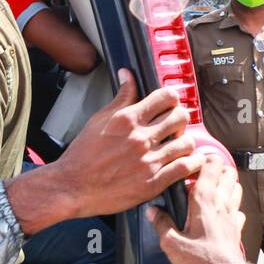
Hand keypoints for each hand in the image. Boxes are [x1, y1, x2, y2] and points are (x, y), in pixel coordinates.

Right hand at [50, 70, 202, 217]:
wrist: (72, 187)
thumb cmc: (82, 156)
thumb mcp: (98, 120)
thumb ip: (120, 98)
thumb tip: (127, 75)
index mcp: (128, 120)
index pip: (166, 97)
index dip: (171, 98)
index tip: (169, 105)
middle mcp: (140, 138)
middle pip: (181, 117)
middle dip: (180, 119)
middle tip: (175, 125)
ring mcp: (148, 161)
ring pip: (187, 143)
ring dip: (185, 142)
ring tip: (178, 145)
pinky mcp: (152, 183)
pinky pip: (185, 168)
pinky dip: (191, 163)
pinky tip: (187, 162)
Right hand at [146, 158, 246, 263]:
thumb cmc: (201, 260)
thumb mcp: (171, 243)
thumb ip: (161, 223)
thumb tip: (152, 211)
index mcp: (203, 200)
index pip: (211, 165)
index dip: (203, 159)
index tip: (191, 163)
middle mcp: (221, 202)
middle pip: (227, 171)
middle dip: (216, 168)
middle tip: (200, 174)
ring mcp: (232, 213)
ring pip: (236, 186)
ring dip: (225, 183)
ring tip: (211, 189)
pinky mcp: (237, 226)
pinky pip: (238, 207)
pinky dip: (232, 203)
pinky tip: (221, 211)